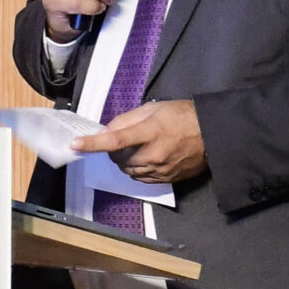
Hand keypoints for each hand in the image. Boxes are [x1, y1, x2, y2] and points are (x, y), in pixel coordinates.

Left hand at [73, 99, 205, 182]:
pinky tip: (147, 158)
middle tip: (126, 138)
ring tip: (139, 147)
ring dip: (125, 160)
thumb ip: (127, 119)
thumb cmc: (183, 116)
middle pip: (117, 158)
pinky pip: (139, 178)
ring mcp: (159, 170)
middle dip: (114, 149)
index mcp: (149, 132)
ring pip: (127, 170)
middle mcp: (152, 154)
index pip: (115, 140)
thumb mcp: (154, 108)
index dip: (93, 143)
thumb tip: (107, 131)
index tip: (75, 145)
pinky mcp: (164, 180)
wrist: (213, 135)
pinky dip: (136, 169)